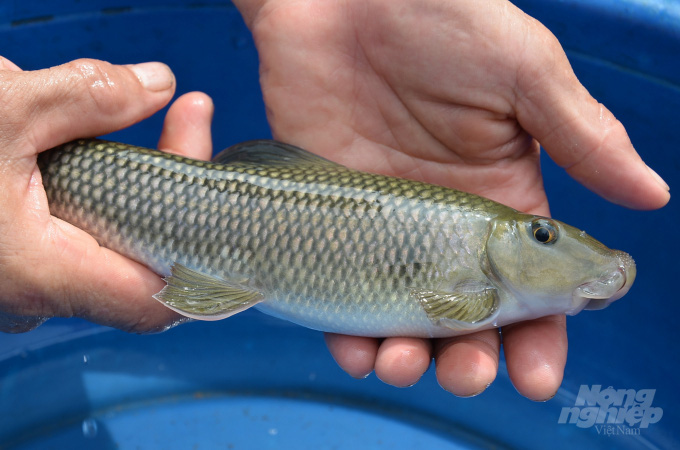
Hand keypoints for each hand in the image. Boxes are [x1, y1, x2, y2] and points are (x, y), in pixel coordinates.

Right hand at [0, 56, 213, 332]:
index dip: (208, 264)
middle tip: (191, 119)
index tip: (228, 201)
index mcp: (45, 271)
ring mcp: (28, 278)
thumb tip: (159, 84)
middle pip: (147, 260)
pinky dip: (111, 191)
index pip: (162, 300)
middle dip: (182, 192)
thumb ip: (87, 96)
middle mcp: (40, 291)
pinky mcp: (18, 257)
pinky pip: (85, 234)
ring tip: (164, 114)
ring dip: (148, 185)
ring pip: (116, 245)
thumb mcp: (1, 108)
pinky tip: (110, 140)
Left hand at [233, 0, 669, 399]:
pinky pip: (339, 289)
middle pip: (465, 315)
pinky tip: (357, 351)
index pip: (528, 286)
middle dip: (470, 357)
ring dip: (407, 354)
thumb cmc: (438, 16)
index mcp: (502, 198)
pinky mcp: (333, 217)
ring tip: (403, 365)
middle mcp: (444, 225)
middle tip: (465, 375)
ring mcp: (385, 226)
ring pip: (401, 315)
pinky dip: (346, 329)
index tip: (538, 376)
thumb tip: (652, 195)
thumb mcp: (522, 69)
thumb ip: (579, 135)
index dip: (540, 335)